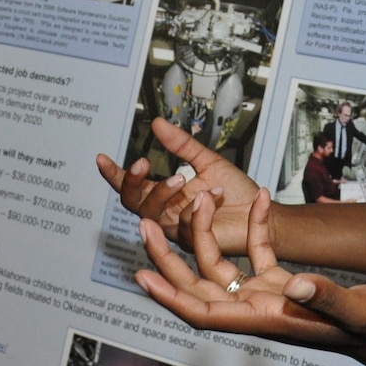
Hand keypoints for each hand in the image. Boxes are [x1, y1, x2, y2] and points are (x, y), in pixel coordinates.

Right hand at [97, 116, 260, 254]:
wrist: (263, 213)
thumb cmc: (237, 193)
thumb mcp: (207, 160)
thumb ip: (181, 145)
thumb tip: (157, 124)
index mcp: (167, 196)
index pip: (133, 186)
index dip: (115, 174)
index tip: (102, 158)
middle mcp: (168, 214)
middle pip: (133, 203)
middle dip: (132, 183)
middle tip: (142, 163)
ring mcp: (179, 230)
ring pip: (152, 215)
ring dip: (162, 193)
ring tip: (182, 178)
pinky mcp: (195, 242)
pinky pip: (185, 223)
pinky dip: (199, 205)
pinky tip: (216, 192)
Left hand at [135, 191, 365, 365]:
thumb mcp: (355, 311)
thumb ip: (324, 296)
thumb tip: (294, 282)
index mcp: (266, 319)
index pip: (204, 311)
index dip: (171, 295)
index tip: (142, 274)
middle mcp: (259, 308)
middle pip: (199, 285)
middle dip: (170, 257)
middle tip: (146, 223)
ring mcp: (269, 295)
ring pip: (221, 265)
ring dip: (207, 232)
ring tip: (200, 195)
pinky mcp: (283, 283)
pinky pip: (257, 252)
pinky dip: (254, 227)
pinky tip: (259, 200)